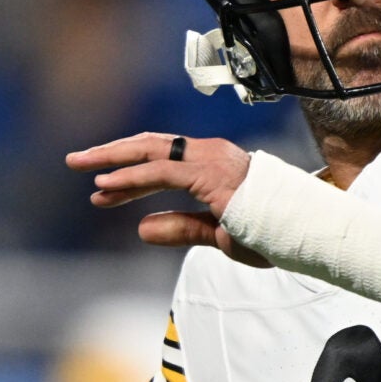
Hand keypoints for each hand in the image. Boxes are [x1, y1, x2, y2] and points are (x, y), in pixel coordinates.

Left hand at [65, 133, 267, 266]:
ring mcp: (210, 161)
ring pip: (151, 152)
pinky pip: (162, 173)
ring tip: (80, 165)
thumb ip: (182, 228)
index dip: (128, 173)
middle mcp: (210, 154)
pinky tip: (106, 185)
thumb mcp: (217, 234)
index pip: (162, 161)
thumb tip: (140, 229)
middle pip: (150, 147)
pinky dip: (132, 178)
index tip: (100, 188)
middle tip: (75, 160)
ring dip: (112, 159)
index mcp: (213, 165)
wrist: (306, 233)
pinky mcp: (210, 175)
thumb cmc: (272, 233)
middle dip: (110, 152)